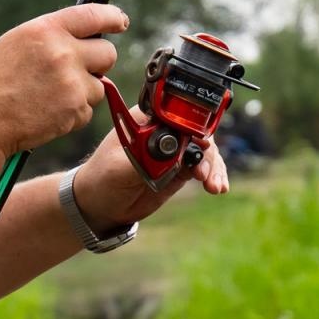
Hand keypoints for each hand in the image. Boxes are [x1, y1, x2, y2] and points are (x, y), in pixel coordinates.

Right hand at [0, 4, 129, 157]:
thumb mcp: (16, 44)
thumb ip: (50, 36)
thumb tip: (85, 36)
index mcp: (45, 30)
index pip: (94, 15)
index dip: (112, 18)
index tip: (120, 22)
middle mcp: (62, 52)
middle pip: (108, 53)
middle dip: (98, 63)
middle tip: (77, 71)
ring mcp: (71, 83)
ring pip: (99, 85)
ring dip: (82, 92)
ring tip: (48, 97)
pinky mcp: (75, 110)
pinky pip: (89, 109)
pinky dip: (73, 113)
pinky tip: (46, 113)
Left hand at [71, 107, 228, 230]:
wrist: (100, 204)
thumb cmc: (103, 179)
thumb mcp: (120, 168)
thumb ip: (146, 158)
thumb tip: (172, 149)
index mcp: (146, 120)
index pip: (177, 115)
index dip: (194, 127)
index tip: (201, 144)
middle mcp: (163, 130)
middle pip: (197, 131)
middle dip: (206, 152)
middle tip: (204, 175)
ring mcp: (174, 150)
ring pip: (204, 150)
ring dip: (213, 166)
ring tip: (213, 186)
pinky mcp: (180, 168)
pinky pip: (203, 167)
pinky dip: (213, 175)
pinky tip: (217, 188)